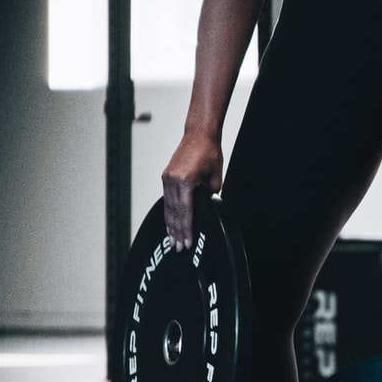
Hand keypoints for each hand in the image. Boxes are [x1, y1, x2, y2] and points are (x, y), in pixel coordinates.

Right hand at [161, 132, 224, 249]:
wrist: (199, 133)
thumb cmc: (209, 152)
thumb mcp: (216, 178)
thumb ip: (210, 196)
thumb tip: (206, 210)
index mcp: (185, 180)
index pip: (186, 212)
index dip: (187, 229)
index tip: (188, 242)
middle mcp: (173, 179)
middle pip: (175, 212)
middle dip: (178, 232)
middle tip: (179, 248)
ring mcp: (167, 177)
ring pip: (168, 208)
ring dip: (171, 226)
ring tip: (173, 241)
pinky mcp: (166, 176)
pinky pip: (166, 200)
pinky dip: (168, 214)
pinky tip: (169, 224)